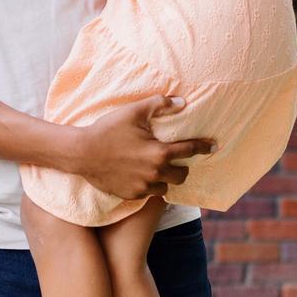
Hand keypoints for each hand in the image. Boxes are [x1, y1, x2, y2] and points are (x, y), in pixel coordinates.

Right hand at [61, 96, 212, 201]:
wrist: (82, 153)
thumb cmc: (108, 129)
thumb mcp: (134, 112)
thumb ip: (160, 104)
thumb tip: (181, 102)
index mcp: (159, 152)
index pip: (189, 150)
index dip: (204, 147)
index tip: (214, 146)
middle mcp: (155, 172)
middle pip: (181, 175)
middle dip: (182, 168)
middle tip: (176, 160)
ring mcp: (143, 186)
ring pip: (165, 187)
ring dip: (165, 179)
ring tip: (157, 169)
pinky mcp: (131, 195)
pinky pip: (148, 193)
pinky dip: (149, 185)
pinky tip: (141, 175)